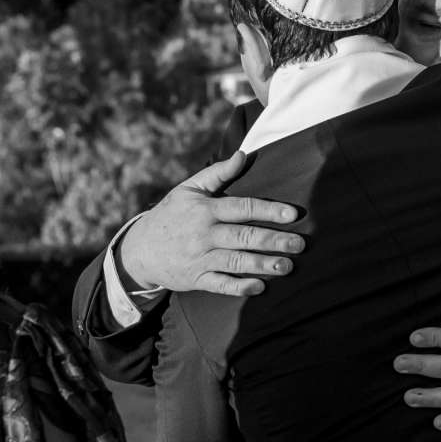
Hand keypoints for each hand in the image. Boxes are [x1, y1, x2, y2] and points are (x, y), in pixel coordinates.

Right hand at [115, 152, 305, 296]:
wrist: (140, 249)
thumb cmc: (171, 214)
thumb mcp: (189, 188)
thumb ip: (218, 173)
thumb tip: (243, 154)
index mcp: (205, 209)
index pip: (241, 208)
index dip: (268, 211)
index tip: (293, 215)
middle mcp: (204, 234)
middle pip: (243, 237)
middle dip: (273, 241)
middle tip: (300, 244)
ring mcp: (200, 258)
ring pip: (235, 261)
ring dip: (262, 264)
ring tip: (287, 266)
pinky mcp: (196, 279)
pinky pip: (220, 284)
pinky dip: (239, 286)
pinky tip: (259, 287)